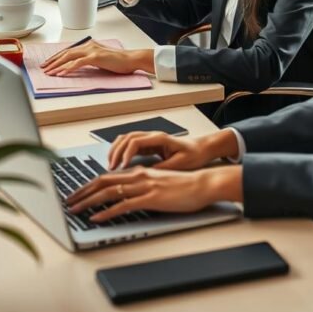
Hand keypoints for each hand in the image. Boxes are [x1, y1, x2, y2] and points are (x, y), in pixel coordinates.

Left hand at [40, 41, 153, 76]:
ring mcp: (92, 50)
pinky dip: (67, 68)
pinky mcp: (95, 57)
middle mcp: (89, 45)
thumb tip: (78, 66)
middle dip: (53, 61)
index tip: (48, 64)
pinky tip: (61, 73)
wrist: (131, 60)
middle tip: (43, 68)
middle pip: (66, 53)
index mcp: (89, 45)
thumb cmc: (119, 61)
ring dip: (57, 66)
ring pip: (69, 57)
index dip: (57, 57)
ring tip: (48, 72)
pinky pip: (77, 63)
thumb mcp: (101, 60)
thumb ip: (90, 60)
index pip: (69, 51)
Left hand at [65, 165, 242, 221]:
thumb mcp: (158, 184)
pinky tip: (97, 218)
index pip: (107, 176)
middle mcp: (138, 176)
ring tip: (75, 210)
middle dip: (82, 192)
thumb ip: (141, 188)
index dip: (88, 185)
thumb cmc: (183, 187)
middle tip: (68, 202)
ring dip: (88, 202)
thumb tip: (126, 197)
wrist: (202, 185)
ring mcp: (144, 186)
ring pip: (109, 192)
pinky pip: (123, 205)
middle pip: (102, 182)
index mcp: (139, 172)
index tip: (76, 193)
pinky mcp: (150, 198)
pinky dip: (107, 212)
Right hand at [107, 129, 237, 171]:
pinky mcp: (149, 146)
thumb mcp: (180, 164)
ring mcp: (150, 140)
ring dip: (116, 151)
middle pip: (127, 138)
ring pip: (126, 140)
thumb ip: (163, 168)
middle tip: (110, 167)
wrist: (202, 149)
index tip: (122, 166)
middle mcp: (153, 136)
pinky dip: (121, 153)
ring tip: (110, 165)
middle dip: (116, 152)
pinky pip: (130, 146)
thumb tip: (147, 175)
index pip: (136, 141)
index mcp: (160, 139)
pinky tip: (118, 164)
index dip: (126, 153)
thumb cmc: (194, 155)